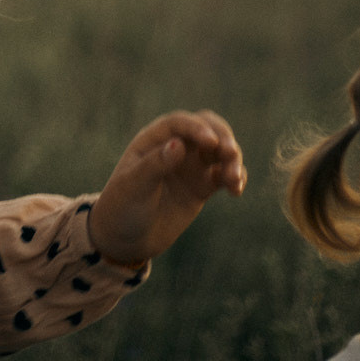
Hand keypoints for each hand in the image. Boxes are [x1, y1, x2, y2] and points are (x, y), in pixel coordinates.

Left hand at [87, 109, 245, 267]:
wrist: (125, 237)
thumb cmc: (123, 206)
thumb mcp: (135, 185)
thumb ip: (155, 164)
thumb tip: (179, 144)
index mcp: (154, 139)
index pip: (180, 123)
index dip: (197, 128)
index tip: (211, 142)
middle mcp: (175, 147)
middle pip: (207, 128)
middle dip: (223, 137)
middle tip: (231, 154)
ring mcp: (190, 166)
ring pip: (219, 152)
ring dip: (232, 160)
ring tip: (234, 180)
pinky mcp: (202, 186)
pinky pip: (224, 175)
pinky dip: (235, 178)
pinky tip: (237, 190)